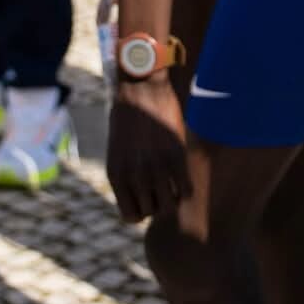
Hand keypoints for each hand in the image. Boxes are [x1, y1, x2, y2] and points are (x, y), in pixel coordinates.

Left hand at [106, 76, 188, 221]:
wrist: (141, 87)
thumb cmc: (129, 116)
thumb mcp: (119, 150)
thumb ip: (128, 175)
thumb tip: (143, 196)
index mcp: (116, 175)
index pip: (131, 216)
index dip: (141, 210)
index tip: (146, 197)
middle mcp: (134, 176)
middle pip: (151, 213)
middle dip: (157, 203)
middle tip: (161, 185)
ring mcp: (156, 168)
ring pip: (170, 206)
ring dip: (173, 197)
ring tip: (172, 180)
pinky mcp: (176, 157)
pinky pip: (186, 191)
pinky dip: (186, 187)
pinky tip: (183, 173)